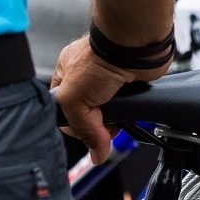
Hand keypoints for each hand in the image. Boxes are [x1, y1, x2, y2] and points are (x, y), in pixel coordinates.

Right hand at [50, 35, 164, 163]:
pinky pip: (129, 106)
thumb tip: (96, 153)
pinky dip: (131, 112)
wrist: (135, 47)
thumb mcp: (74, 98)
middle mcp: (88, 77)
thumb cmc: (101, 57)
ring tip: (119, 117)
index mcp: (66, 75)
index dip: (75, 126)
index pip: (64, 111)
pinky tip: (131, 109)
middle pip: (89, 114)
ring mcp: (110, 81)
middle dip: (98, 125)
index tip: (86, 133)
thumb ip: (81, 128)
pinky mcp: (131, 83)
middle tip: (105, 127)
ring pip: (111, 112)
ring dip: (116, 120)